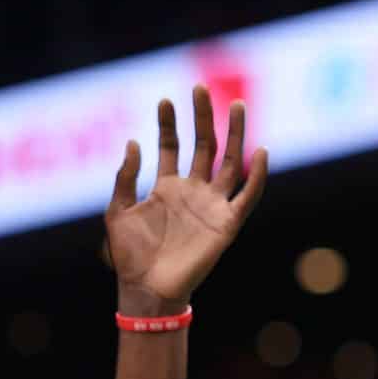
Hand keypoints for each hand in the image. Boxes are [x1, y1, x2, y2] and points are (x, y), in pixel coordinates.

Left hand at [103, 87, 269, 315]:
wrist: (147, 291)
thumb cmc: (130, 256)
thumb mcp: (117, 210)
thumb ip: (125, 177)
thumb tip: (134, 142)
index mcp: (167, 188)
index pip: (172, 146)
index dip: (169, 123)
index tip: (165, 99)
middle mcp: (192, 192)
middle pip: (203, 146)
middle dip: (202, 117)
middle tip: (200, 88)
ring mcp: (211, 205)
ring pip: (228, 162)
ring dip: (233, 134)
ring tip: (235, 105)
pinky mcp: (227, 223)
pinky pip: (248, 195)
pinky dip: (257, 175)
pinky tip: (260, 150)